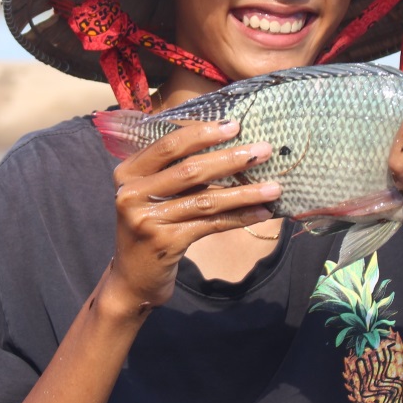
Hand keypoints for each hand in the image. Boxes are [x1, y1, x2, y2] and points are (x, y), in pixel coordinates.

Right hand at [102, 119, 280, 316]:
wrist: (133, 277)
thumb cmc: (150, 224)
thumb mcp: (151, 191)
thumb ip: (175, 168)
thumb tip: (227, 141)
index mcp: (128, 172)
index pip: (168, 145)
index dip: (203, 133)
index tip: (235, 126)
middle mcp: (132, 194)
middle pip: (190, 170)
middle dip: (231, 159)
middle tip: (263, 151)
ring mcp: (148, 220)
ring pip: (206, 200)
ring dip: (244, 192)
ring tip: (274, 187)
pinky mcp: (166, 243)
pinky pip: (212, 224)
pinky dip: (240, 217)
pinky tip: (263, 213)